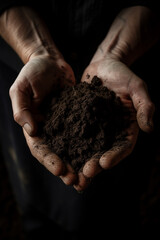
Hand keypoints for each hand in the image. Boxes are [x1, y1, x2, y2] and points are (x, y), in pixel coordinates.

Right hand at [9, 55, 76, 184]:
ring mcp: (62, 124)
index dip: (48, 160)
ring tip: (87, 174)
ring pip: (70, 147)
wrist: (50, 61)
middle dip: (64, 167)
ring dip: (77, 162)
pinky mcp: (76, 118)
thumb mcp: (21, 87)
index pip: (39, 148)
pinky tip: (97, 153)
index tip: (59, 169)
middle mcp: (48, 129)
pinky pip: (82, 133)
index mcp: (32, 125)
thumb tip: (30, 130)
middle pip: (55, 153)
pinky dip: (88, 145)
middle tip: (75, 180)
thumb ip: (21, 108)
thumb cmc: (33, 72)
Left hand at [74, 57, 154, 190]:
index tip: (104, 163)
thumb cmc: (123, 74)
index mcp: (126, 127)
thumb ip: (144, 106)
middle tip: (84, 175)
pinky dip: (67, 145)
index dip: (115, 156)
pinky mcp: (80, 121)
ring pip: (87, 149)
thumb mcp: (137, 87)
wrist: (104, 65)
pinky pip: (73, 134)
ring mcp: (94, 128)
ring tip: (70, 174)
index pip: (123, 147)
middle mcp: (109, 132)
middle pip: (103, 153)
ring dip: (79, 162)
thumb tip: (149, 128)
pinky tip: (58, 153)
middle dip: (94, 165)